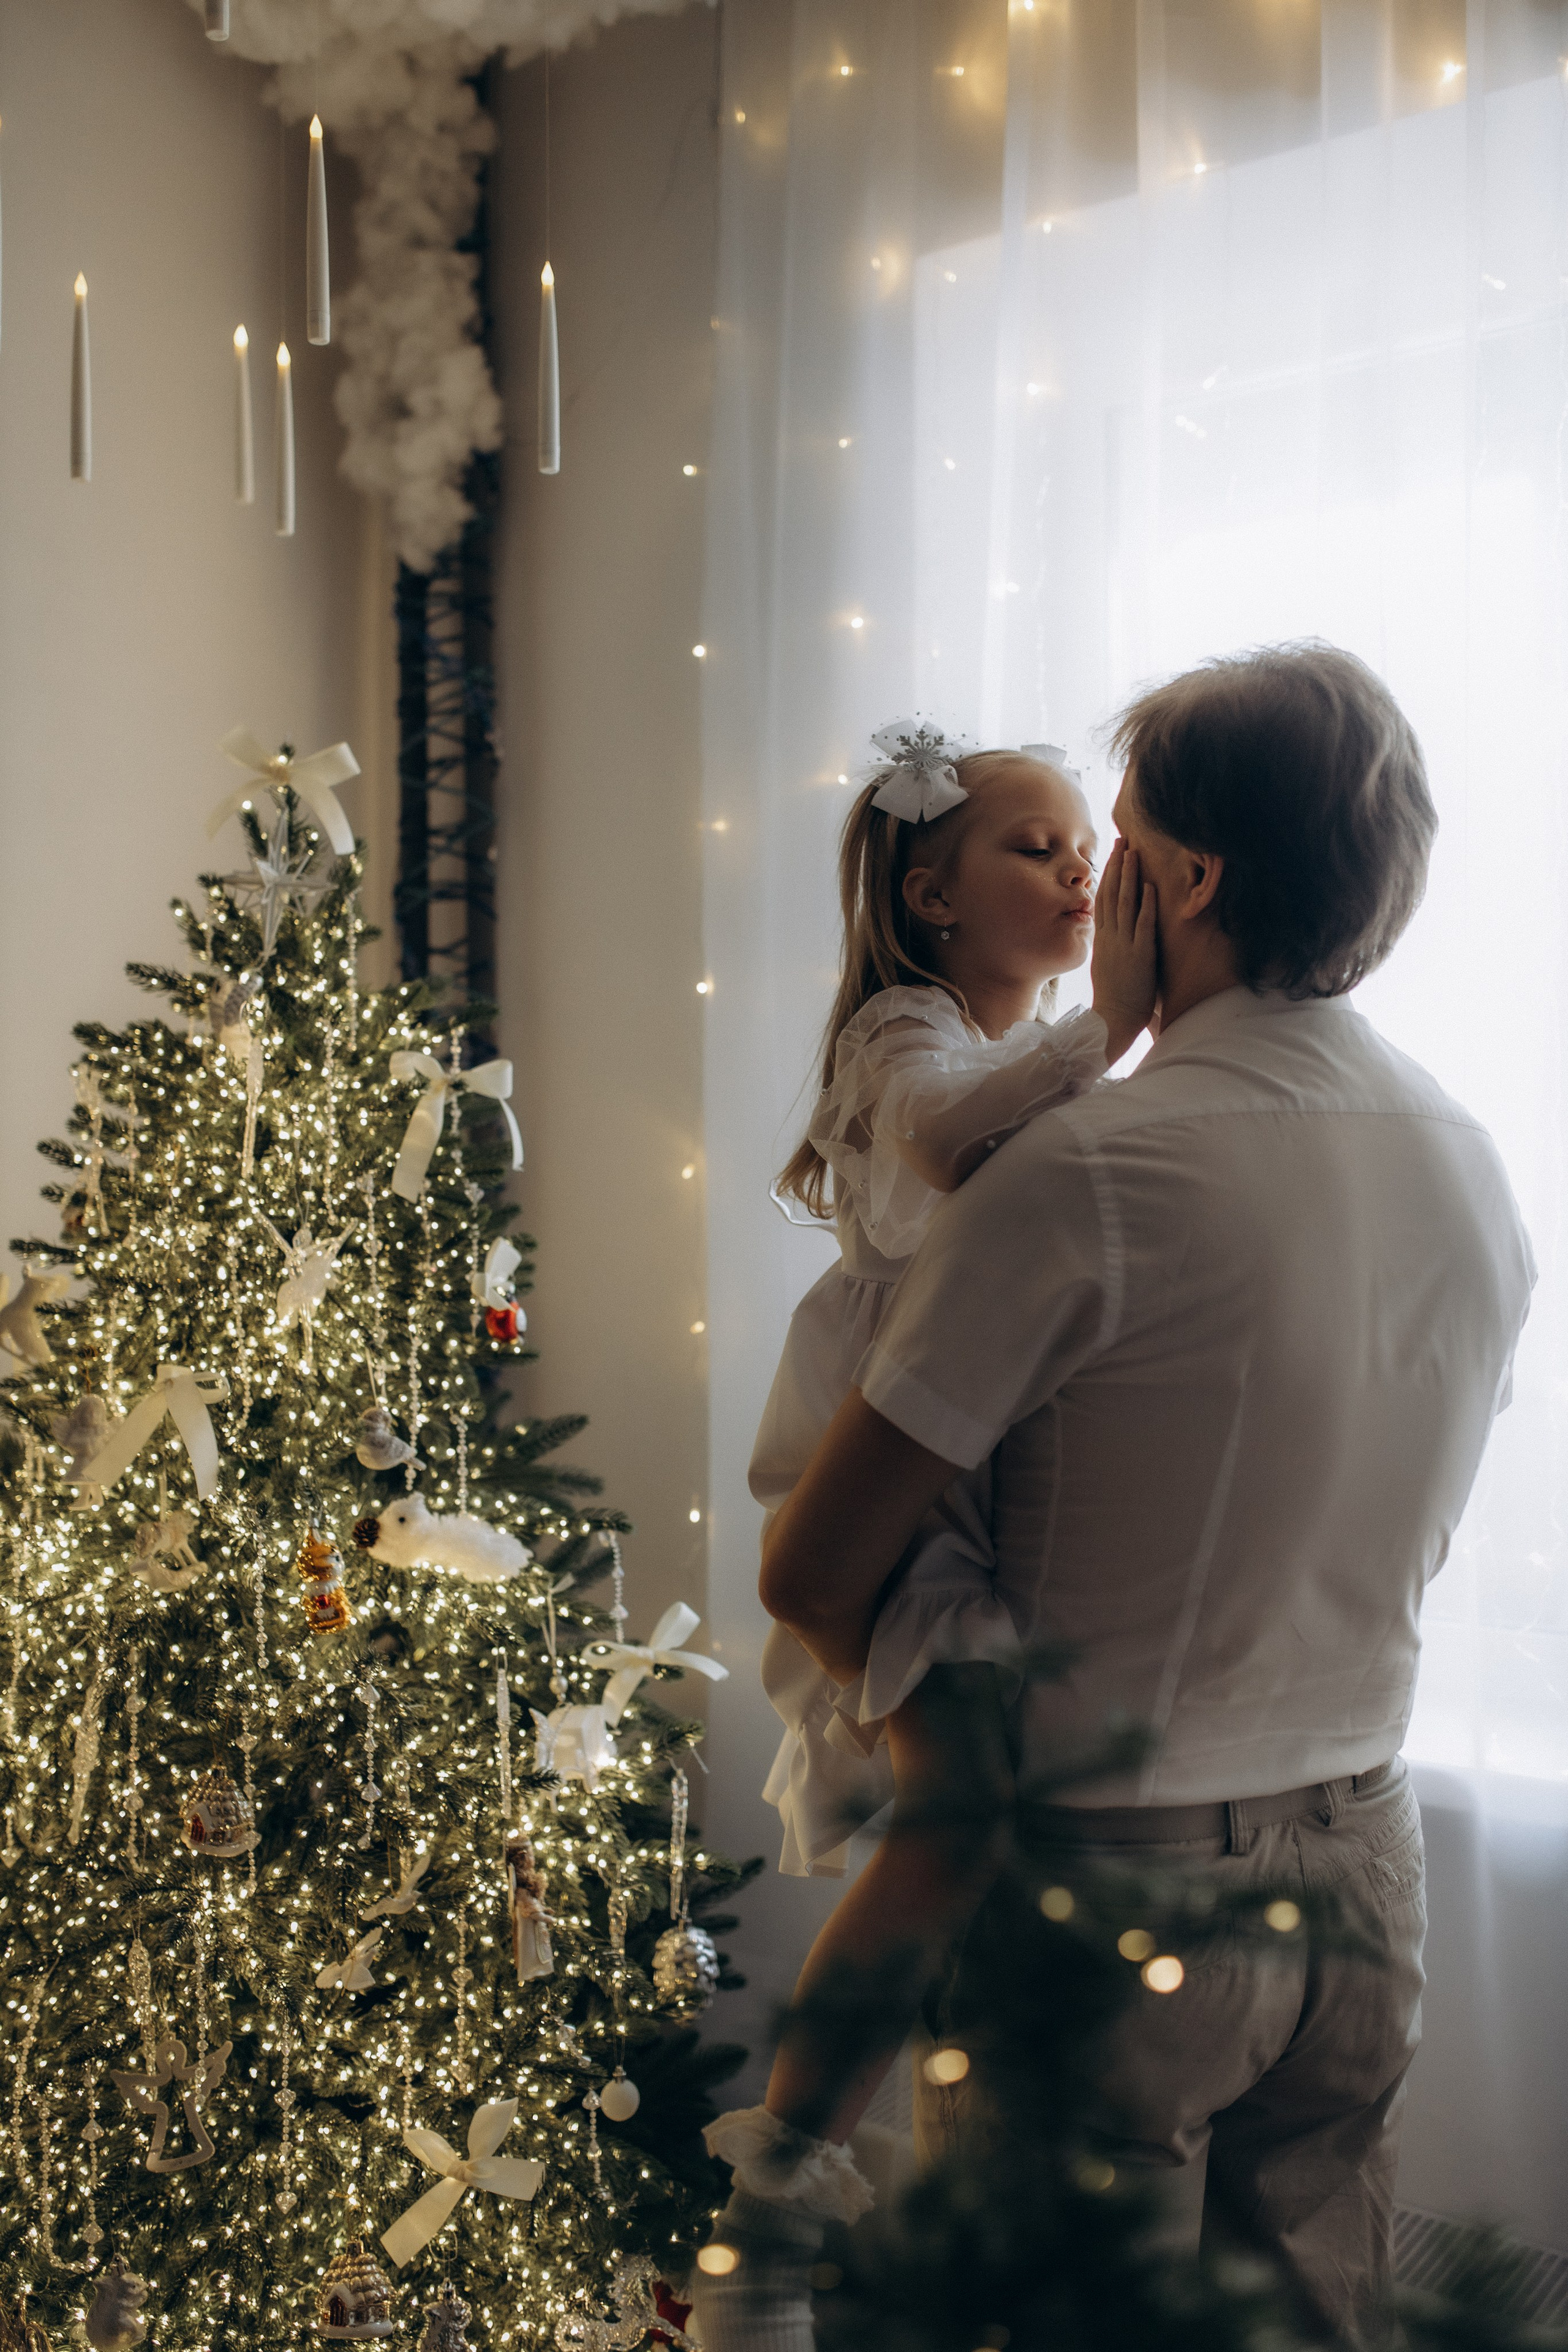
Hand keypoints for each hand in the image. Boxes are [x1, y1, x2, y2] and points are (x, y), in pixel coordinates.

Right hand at [1091, 839, 1156, 1064]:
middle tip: (1122, 839)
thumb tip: (1114, 936)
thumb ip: (1111, 948)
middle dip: (1117, 865)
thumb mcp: (1107, 967)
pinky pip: (1143, 925)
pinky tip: (1151, 886)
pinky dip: (1147, 905)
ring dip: (1130, 877)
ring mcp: (1124, 945)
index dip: (1108, 875)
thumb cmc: (1113, 1000)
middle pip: (1111, 894)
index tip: (1113, 855)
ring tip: (1133, 852)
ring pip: (1125, 903)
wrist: (1111, 1021)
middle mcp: (1110, 937)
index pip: (1102, 900)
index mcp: (1102, 939)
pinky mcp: (1140, 956)